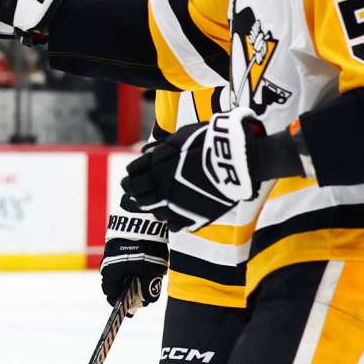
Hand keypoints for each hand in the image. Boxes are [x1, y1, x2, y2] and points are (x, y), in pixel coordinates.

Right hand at [100, 196, 167, 315]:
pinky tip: (143, 263)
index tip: (130, 309)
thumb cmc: (146, 246)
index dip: (119, 302)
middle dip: (126, 290)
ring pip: (118, 270)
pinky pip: (122, 259)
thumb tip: (146, 300)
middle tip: (140, 294)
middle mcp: (108, 261)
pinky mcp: (117, 241)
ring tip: (144, 278)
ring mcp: (111, 250)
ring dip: (129, 277)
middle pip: (114, 282)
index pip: (110, 292)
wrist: (144, 216)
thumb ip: (148, 287)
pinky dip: (130, 265)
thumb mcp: (151, 269)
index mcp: (112, 270)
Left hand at [121, 108, 265, 232]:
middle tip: (137, 192)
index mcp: (154, 169)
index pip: (132, 175)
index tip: (132, 177)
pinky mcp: (191, 218)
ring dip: (154, 207)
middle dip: (136, 192)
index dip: (131, 176)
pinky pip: (174, 225)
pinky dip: (172, 220)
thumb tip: (147, 153)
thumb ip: (160, 150)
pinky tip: (175, 215)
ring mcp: (175, 206)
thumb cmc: (207, 142)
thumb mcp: (178, 139)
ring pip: (155, 212)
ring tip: (158, 203)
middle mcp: (159, 189)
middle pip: (138, 195)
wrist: (232, 159)